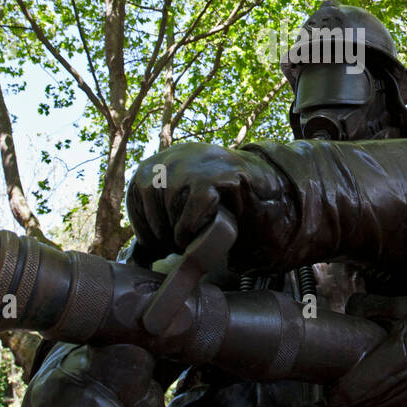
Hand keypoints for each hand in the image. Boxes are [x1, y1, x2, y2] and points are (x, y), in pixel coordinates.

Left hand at [126, 142, 291, 270]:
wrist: (270, 195)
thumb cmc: (224, 206)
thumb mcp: (185, 203)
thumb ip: (162, 214)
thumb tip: (140, 251)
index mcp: (164, 161)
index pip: (136, 193)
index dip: (144, 224)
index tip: (157, 244)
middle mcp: (175, 156)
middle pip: (148, 195)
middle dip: (158, 229)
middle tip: (176, 246)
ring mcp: (196, 161)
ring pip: (168, 201)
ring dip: (176, 229)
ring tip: (191, 239)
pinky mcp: (217, 174)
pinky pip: (192, 206)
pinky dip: (192, 227)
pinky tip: (202, 232)